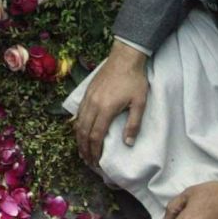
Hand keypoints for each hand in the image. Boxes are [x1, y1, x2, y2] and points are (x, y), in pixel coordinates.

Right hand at [72, 39, 148, 165]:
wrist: (125, 56)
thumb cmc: (135, 80)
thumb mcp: (140, 102)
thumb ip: (133, 124)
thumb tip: (128, 143)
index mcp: (106, 109)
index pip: (96, 135)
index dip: (95, 151)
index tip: (96, 162)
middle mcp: (93, 104)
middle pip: (83, 131)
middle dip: (84, 148)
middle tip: (87, 161)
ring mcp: (88, 97)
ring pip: (78, 122)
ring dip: (79, 138)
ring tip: (82, 150)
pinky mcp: (87, 92)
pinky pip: (78, 112)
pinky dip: (77, 125)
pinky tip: (80, 130)